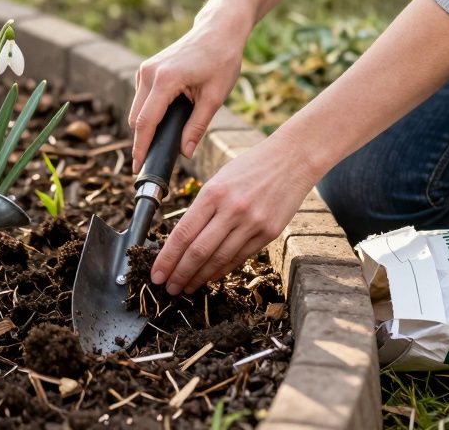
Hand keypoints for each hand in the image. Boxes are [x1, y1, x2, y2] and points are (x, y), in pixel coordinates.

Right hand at [129, 6, 249, 170]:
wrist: (218, 29)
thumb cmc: (221, 59)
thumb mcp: (214, 97)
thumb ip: (197, 127)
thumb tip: (184, 153)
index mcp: (165, 80)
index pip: (146, 122)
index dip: (141, 148)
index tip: (138, 168)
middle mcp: (149, 73)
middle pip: (136, 118)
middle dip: (144, 140)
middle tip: (158, 158)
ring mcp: (145, 69)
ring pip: (137, 109)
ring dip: (148, 125)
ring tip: (168, 137)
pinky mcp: (147, 69)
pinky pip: (142, 98)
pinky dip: (150, 111)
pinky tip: (169, 117)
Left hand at [151, 131, 318, 294]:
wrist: (293, 159)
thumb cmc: (250, 167)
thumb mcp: (219, 180)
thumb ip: (203, 208)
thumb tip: (182, 241)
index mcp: (213, 193)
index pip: (183, 233)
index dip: (167, 258)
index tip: (156, 273)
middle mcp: (232, 209)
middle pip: (198, 252)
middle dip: (179, 274)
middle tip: (168, 288)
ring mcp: (252, 223)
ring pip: (219, 259)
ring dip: (200, 277)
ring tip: (187, 288)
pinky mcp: (269, 232)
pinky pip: (240, 257)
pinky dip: (222, 269)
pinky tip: (210, 277)